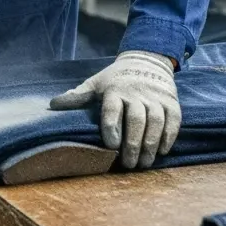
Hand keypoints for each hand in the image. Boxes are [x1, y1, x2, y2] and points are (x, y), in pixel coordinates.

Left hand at [49, 51, 179, 168]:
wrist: (146, 60)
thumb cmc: (116, 78)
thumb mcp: (96, 83)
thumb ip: (78, 96)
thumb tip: (53, 105)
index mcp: (115, 90)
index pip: (112, 109)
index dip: (111, 127)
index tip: (111, 146)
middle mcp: (136, 93)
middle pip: (136, 119)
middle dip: (132, 144)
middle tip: (127, 164)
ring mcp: (156, 97)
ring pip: (156, 121)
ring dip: (150, 144)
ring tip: (143, 163)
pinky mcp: (171, 102)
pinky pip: (173, 120)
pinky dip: (168, 137)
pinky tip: (161, 151)